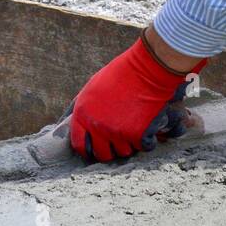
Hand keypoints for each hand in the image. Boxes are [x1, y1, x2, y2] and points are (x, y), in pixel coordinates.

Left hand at [68, 37, 202, 161]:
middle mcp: (97, 127)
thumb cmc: (120, 75)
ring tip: (135, 129)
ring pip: (124, 152)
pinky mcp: (136, 135)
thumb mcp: (92, 88)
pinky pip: (143, 147)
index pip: (79, 144)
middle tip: (118, 144)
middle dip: (110, 151)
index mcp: (83, 114)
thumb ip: (84, 107)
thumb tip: (77, 121)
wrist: (145, 71)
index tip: (94, 151)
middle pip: (102, 154)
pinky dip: (147, 141)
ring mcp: (117, 133)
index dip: (87, 150)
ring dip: (130, 144)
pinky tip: (148, 129)